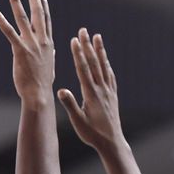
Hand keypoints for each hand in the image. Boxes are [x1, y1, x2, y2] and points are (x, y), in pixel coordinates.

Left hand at [0, 0, 54, 108]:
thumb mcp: (49, 66)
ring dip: (17, 3)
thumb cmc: (42, 84)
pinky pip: (9, 32)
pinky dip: (2, 21)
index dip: (44, 6)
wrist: (38, 94)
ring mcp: (31, 44)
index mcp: (48, 44)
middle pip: (38, 14)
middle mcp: (41, 41)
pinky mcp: (20, 50)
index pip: (46, 20)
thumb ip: (49, 56)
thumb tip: (52, 51)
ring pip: (23, 18)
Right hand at [58, 29, 123, 151]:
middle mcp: (102, 89)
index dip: (78, 54)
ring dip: (99, 50)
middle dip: (88, 46)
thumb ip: (70, 105)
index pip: (83, 69)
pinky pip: (110, 75)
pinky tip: (105, 59)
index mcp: (91, 94)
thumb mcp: (78, 121)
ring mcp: (109, 91)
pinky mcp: (112, 95)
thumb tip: (61, 91)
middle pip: (94, 63)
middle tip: (84, 30)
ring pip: (104, 66)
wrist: (112, 142)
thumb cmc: (92, 134)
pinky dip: (106, 64)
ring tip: (97, 36)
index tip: (74, 40)